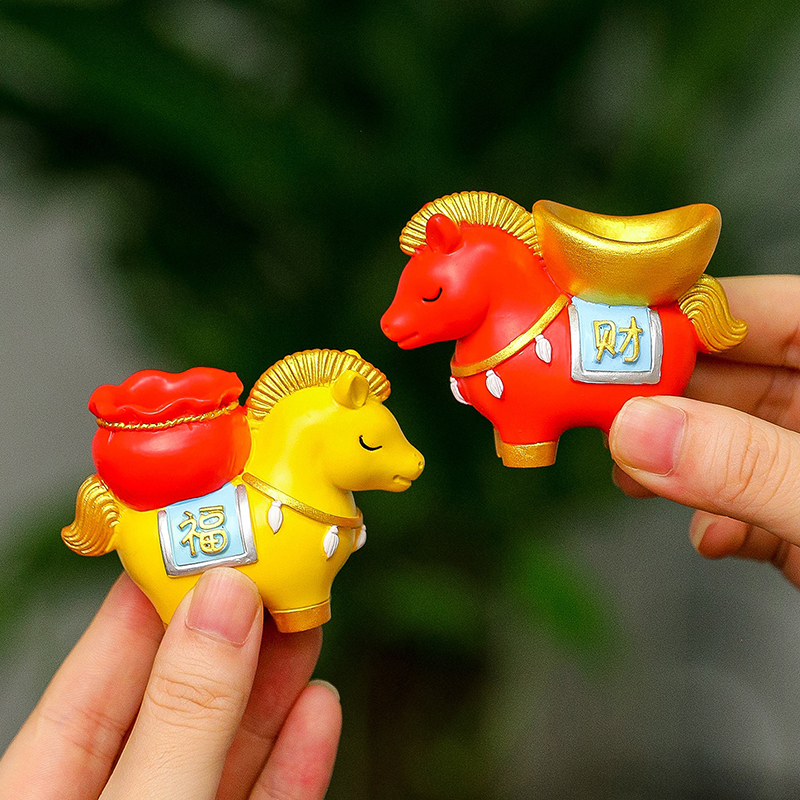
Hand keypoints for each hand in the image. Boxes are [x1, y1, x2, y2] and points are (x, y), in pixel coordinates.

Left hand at [0, 568, 341, 799]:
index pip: (101, 664)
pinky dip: (296, 759)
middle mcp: (112, 796)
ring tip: (310, 622)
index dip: (159, 591)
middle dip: (235, 629)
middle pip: (178, 695)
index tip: (211, 535)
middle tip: (280, 567)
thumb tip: (226, 601)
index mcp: (43, 786)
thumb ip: (183, 716)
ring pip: (228, 744)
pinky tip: (318, 710)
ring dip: (276, 685)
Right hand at [609, 275, 799, 588]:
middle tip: (596, 405)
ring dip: (677, 461)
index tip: (610, 325)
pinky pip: (750, 502)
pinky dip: (720, 519)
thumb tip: (637, 430)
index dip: (685, 311)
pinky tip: (710, 535)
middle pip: (732, 375)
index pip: (762, 311)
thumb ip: (745, 465)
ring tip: (634, 474)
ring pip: (730, 440)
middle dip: (663, 396)